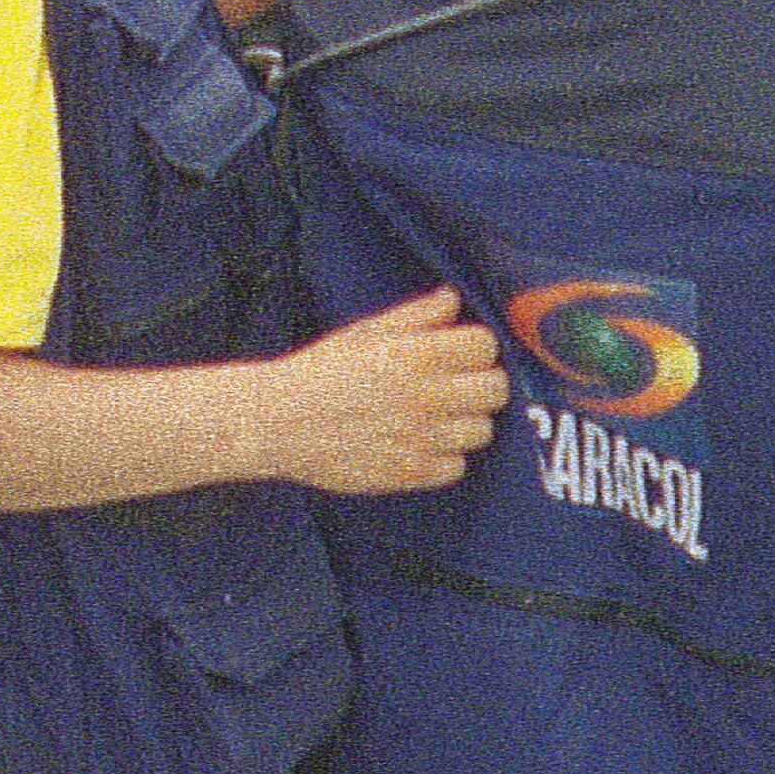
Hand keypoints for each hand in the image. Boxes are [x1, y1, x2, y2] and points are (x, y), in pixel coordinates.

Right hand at [261, 290, 506, 495]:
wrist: (280, 422)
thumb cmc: (320, 370)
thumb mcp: (364, 332)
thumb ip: (415, 316)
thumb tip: (453, 299)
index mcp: (413, 355)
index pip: (485, 346)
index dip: (476, 345)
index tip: (461, 350)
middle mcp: (425, 397)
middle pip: (495, 390)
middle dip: (483, 381)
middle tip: (459, 382)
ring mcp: (421, 439)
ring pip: (482, 430)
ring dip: (466, 420)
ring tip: (438, 413)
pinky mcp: (412, 474)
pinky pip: (457, 466)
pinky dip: (446, 455)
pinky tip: (422, 441)